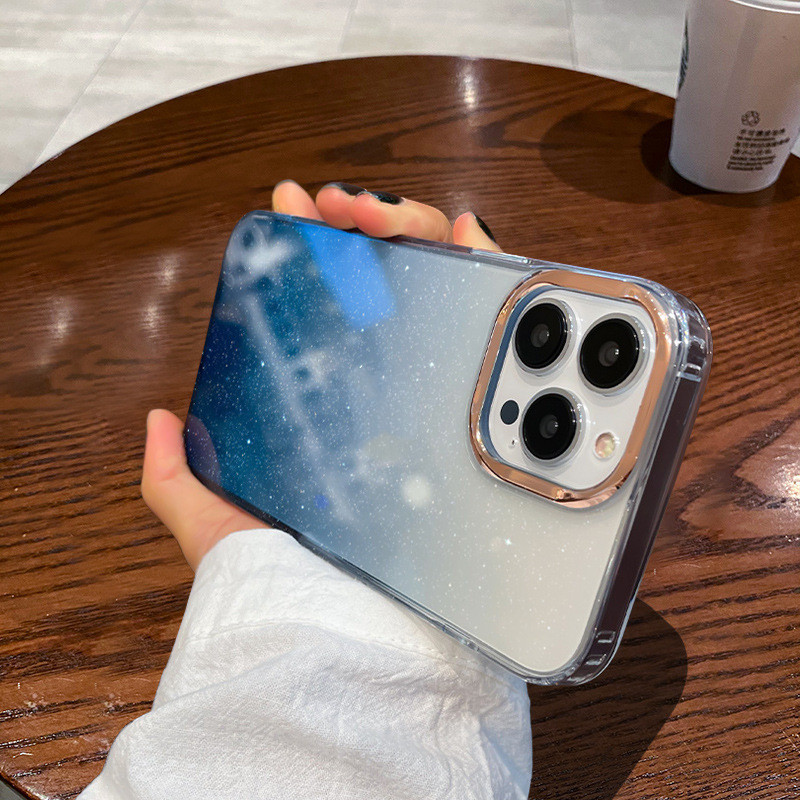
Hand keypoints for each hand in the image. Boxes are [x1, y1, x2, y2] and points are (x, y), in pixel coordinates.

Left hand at [141, 181, 501, 569]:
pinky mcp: (475, 405)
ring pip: (435, 288)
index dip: (310, 253)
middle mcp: (389, 397)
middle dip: (362, 226)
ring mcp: (434, 395)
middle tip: (334, 208)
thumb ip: (175, 477)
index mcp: (333, 411)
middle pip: (385, 285)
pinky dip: (479, 266)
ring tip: (376, 213)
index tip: (292, 212)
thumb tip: (156, 422)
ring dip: (411, 231)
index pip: (327, 311)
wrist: (350, 617)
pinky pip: (487, 319)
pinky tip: (460, 234)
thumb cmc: (285, 572)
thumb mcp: (210, 520)